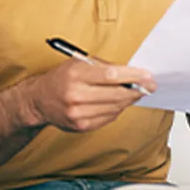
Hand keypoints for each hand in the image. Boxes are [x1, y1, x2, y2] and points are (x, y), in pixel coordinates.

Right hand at [18, 59, 156, 132]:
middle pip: (116, 94)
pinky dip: (117, 110)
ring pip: (115, 107)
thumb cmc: (62, 78)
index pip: (111, 76)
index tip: (147, 75)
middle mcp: (75, 95)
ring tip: (136, 92)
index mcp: (75, 75)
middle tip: (150, 85)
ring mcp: (78, 113)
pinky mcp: (81, 126)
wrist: (39, 100)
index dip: (133, 76)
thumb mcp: (78, 63)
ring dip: (129, 100)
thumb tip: (132, 72)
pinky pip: (108, 117)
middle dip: (137, 89)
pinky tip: (120, 103)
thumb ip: (104, 66)